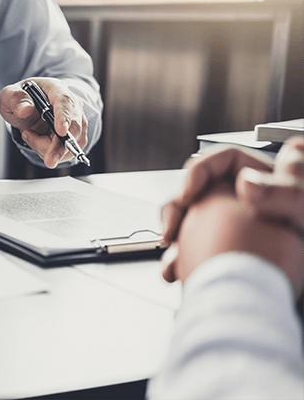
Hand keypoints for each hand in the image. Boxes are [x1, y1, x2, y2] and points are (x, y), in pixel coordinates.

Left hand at [0, 77, 87, 168]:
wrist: (28, 108)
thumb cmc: (21, 99)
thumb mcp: (9, 95)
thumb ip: (15, 99)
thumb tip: (25, 109)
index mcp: (55, 89)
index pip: (64, 101)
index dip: (64, 117)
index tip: (61, 131)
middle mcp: (71, 104)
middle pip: (74, 127)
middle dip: (60, 146)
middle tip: (49, 160)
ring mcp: (76, 121)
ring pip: (71, 143)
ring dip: (48, 148)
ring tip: (29, 135)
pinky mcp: (75, 136)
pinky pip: (67, 151)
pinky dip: (50, 152)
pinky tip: (38, 141)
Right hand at [161, 180, 303, 296]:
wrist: (286, 301)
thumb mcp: (303, 214)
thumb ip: (283, 192)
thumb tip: (246, 182)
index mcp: (265, 184)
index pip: (224, 161)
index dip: (199, 172)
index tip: (188, 196)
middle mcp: (244, 204)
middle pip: (198, 191)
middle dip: (177, 210)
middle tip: (171, 229)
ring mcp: (230, 229)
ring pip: (189, 221)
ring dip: (173, 237)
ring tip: (171, 256)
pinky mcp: (222, 253)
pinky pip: (191, 249)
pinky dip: (179, 259)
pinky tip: (175, 270)